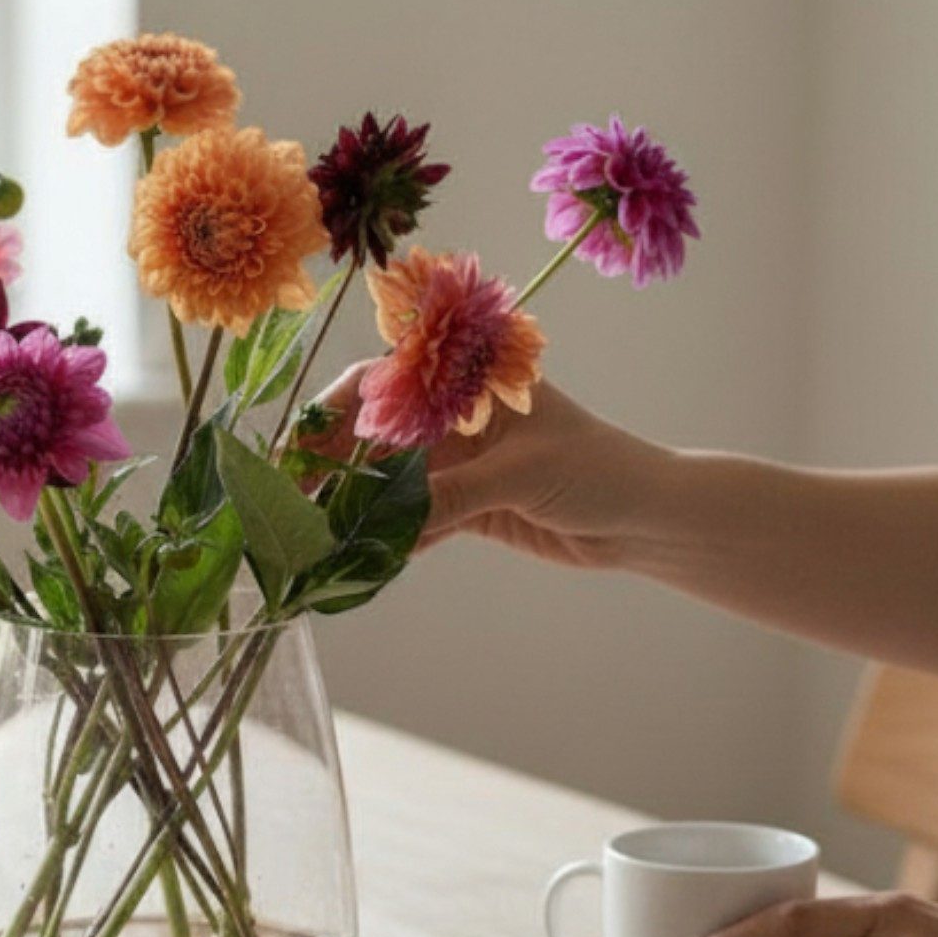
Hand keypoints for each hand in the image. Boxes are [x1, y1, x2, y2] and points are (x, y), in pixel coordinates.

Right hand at [299, 366, 668, 565]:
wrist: (644, 519)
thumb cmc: (597, 469)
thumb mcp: (522, 474)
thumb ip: (453, 496)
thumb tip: (388, 522)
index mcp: (470, 381)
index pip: (387, 381)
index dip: (337, 408)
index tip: (301, 443)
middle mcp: (456, 417)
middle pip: (377, 433)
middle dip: (334, 463)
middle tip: (293, 497)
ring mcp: (458, 462)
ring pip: (390, 480)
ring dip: (357, 506)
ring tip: (317, 533)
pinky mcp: (465, 506)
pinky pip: (413, 519)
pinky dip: (389, 537)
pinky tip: (361, 555)